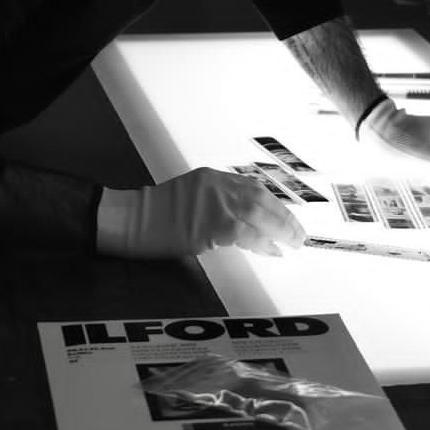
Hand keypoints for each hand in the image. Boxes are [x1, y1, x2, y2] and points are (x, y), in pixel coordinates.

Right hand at [96, 167, 305, 259]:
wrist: (130, 219)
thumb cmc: (155, 213)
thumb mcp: (189, 196)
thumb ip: (215, 202)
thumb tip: (243, 222)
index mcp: (213, 177)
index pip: (253, 188)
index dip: (274, 203)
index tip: (287, 217)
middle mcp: (218, 186)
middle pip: (261, 199)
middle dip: (283, 216)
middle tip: (299, 233)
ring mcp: (214, 205)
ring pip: (258, 214)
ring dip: (279, 229)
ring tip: (293, 242)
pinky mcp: (210, 227)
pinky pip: (244, 235)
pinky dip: (261, 243)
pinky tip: (272, 251)